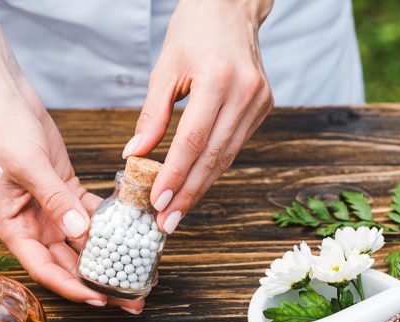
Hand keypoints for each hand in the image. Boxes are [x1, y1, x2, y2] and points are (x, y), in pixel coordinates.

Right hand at [0, 1, 143, 312]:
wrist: (5, 99)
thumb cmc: (1, 131)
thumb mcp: (28, 167)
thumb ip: (55, 201)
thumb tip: (80, 233)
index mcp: (13, 228)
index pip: (44, 268)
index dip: (71, 286)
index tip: (99, 298)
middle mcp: (33, 225)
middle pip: (68, 262)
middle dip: (98, 280)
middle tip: (131, 297)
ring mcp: (51, 210)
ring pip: (84, 243)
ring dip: (109, 256)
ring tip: (139, 272)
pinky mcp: (66, 192)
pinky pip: (91, 215)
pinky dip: (111, 223)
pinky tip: (134, 232)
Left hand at [124, 0, 274, 233]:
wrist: (232, 7)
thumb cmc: (194, 30)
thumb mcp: (165, 68)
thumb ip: (152, 114)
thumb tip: (135, 154)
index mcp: (218, 79)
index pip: (193, 140)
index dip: (175, 175)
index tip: (157, 203)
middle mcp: (244, 93)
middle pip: (213, 156)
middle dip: (188, 193)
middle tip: (167, 223)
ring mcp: (259, 101)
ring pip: (226, 157)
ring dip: (200, 187)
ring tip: (177, 214)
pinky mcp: (264, 106)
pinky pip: (234, 145)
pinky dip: (213, 167)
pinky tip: (194, 186)